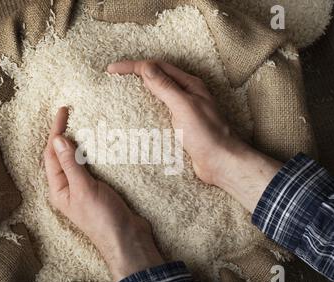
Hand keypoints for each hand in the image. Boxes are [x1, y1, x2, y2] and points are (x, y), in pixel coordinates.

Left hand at [43, 107, 163, 281]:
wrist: (127, 239)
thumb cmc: (102, 218)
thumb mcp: (84, 189)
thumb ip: (70, 164)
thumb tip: (57, 140)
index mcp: (58, 189)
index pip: (51, 155)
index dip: (55, 132)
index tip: (62, 111)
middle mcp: (68, 187)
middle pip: (61, 156)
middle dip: (62, 135)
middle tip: (69, 112)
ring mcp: (84, 188)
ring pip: (76, 160)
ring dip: (77, 143)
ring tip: (80, 123)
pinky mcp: (99, 189)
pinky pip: (91, 166)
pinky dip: (91, 153)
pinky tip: (96, 144)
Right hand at [107, 60, 240, 185]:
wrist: (221, 163)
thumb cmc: (208, 135)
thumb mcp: (185, 107)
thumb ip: (166, 87)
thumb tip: (146, 68)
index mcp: (189, 85)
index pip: (156, 68)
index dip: (132, 67)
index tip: (112, 70)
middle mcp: (186, 94)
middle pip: (156, 78)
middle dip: (133, 75)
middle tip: (112, 78)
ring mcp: (183, 110)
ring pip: (156, 95)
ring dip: (138, 91)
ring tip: (120, 93)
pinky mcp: (179, 126)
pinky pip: (159, 112)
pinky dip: (145, 109)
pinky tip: (136, 114)